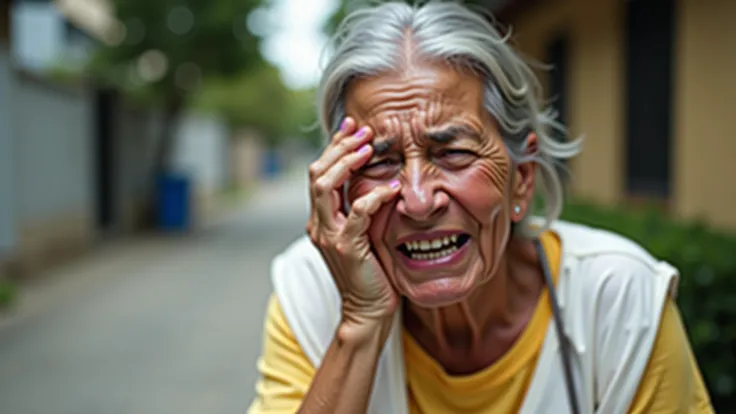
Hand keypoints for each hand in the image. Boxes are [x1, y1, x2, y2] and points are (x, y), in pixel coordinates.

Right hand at [306, 117, 401, 328]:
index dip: (334, 146)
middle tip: (363, 131)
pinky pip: (357, 213)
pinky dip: (374, 196)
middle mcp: (319, 224)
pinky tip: (391, 188)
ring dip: (347, 163)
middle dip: (339, 147)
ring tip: (369, 149)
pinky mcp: (346, 248)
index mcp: (321, 218)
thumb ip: (362, 209)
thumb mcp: (363, 234)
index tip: (353, 126)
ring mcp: (329, 235)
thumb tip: (380, 176)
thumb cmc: (371, 272)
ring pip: (324, 187)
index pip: (319, 173)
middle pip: (316, 173)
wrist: (367, 310)